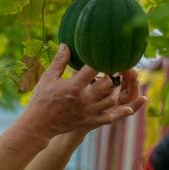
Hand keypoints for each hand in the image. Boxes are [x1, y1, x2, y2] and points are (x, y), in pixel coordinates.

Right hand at [22, 45, 146, 141]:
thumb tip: (67, 44)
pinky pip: (110, 117)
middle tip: (113, 68)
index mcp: (74, 87)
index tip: (104, 54)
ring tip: (115, 82)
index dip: (101, 60)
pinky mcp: (90, 121)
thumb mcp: (48, 78)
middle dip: (111, 75)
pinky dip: (121, 113)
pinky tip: (129, 108)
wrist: (39, 124)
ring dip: (115, 90)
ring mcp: (88, 112)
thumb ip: (59, 61)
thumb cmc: (42, 99)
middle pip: (107, 84)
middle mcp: (84, 99)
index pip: (93, 69)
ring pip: (111, 99)